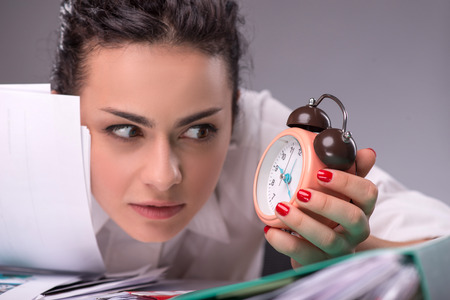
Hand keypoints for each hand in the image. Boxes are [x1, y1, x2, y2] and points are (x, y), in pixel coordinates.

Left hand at [264, 148, 377, 267]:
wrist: (326, 251)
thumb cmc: (334, 216)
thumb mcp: (344, 194)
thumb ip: (351, 171)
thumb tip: (367, 152)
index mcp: (363, 208)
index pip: (368, 193)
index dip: (347, 182)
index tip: (321, 173)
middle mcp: (356, 231)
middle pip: (352, 217)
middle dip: (325, 203)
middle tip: (300, 193)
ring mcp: (339, 250)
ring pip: (326, 239)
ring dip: (302, 222)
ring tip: (281, 208)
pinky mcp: (319, 263)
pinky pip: (303, 255)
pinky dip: (283, 242)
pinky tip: (271, 229)